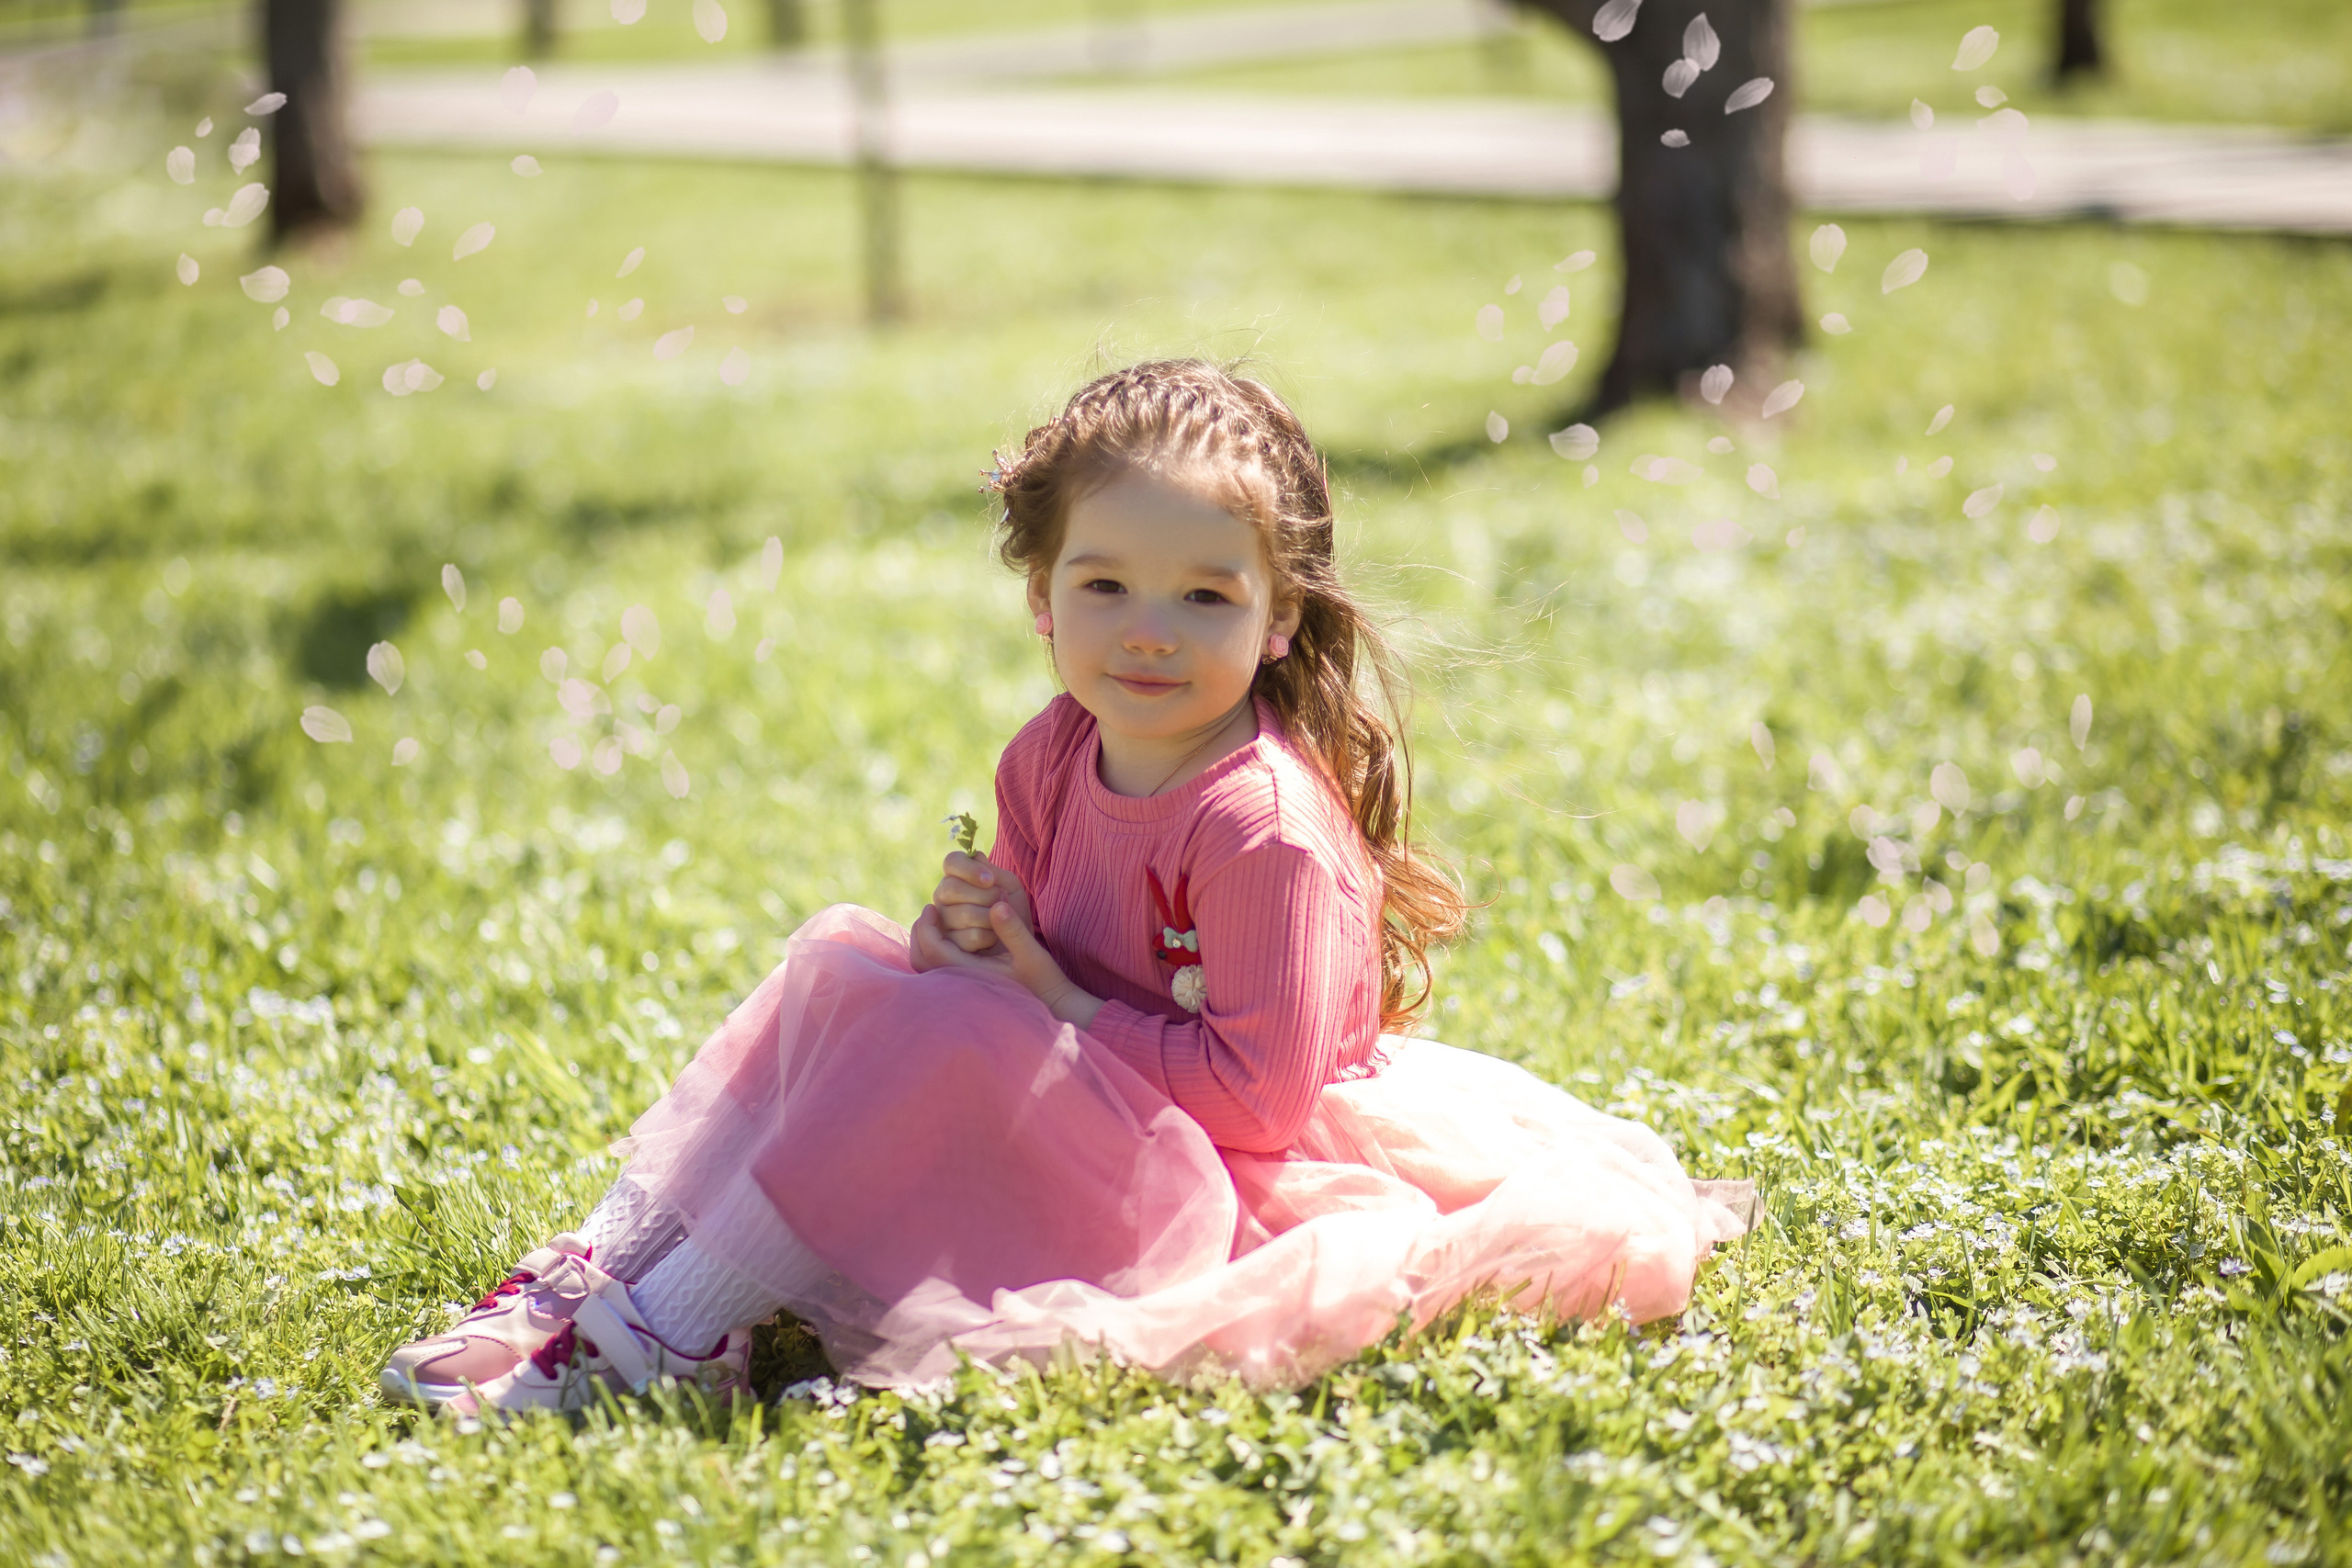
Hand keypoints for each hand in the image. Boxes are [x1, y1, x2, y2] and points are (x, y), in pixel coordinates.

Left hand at [909, 899, 1102, 1029]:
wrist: (1051, 1005)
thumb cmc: (1043, 980)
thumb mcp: (1031, 953)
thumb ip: (1013, 930)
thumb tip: (997, 905)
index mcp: (972, 976)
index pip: (934, 950)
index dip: (928, 926)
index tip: (933, 906)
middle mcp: (961, 985)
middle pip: (922, 960)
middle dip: (920, 934)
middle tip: (930, 912)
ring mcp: (961, 990)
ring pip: (926, 967)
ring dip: (925, 943)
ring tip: (935, 922)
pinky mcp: (965, 989)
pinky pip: (936, 969)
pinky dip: (933, 951)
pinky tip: (946, 936)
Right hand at [929, 850, 1032, 955]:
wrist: (1017, 940)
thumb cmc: (1011, 908)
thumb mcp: (1009, 886)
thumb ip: (993, 871)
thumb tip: (976, 856)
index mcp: (956, 876)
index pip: (951, 862)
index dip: (969, 869)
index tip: (990, 880)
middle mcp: (943, 895)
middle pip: (951, 888)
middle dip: (985, 895)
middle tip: (1002, 899)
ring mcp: (942, 920)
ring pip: (962, 913)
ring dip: (990, 917)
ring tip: (1001, 919)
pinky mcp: (948, 945)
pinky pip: (967, 937)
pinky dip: (988, 936)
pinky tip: (994, 936)